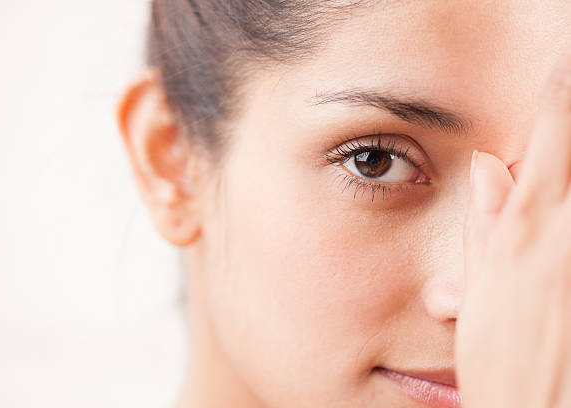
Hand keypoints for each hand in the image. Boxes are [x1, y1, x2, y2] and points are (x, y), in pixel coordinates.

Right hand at [456, 48, 570, 407]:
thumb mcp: (479, 294)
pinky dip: (568, 190)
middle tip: (566, 76)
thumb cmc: (502, 364)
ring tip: (561, 140)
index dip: (559, 95)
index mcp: (526, 230)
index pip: (550, 140)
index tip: (563, 62)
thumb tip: (490, 168)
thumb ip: (488, 226)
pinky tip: (557, 194)